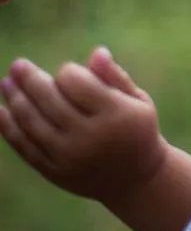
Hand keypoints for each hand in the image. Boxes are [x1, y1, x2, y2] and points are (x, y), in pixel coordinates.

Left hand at [0, 49, 167, 204]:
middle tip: (17, 64)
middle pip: (51, 101)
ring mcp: (68, 156)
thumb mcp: (137, 99)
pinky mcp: (54, 171)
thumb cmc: (137, 128)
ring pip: (33, 123)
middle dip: (31, 79)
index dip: (68, 71)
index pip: (78, 83)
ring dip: (16, 100)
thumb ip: (115, 76)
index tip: (70, 71)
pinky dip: (9, 128)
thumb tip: (97, 52)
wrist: (134, 178)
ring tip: (5, 82)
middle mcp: (89, 135)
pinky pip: (26, 146)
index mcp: (114, 113)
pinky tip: (0, 110)